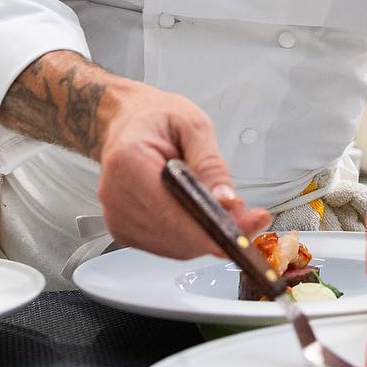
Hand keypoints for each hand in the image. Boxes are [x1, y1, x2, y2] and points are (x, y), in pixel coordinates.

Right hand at [93, 80, 268, 257]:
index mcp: (129, 163)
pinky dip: (191, 237)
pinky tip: (204, 218)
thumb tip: (225, 200)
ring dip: (207, 237)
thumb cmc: (156, 119)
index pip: (170, 212)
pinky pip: (166, 245)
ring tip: (228, 213)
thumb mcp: (193, 126)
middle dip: (217, 233)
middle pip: (174, 235)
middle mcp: (116, 195)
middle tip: (250, 219)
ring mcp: (116, 216)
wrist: (129, 121)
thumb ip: (211, 164)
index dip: (209, 230)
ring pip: (174, 247)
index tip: (241, 231)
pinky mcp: (122, 229)